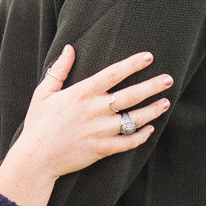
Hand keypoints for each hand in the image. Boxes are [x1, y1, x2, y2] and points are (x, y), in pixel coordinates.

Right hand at [0, 47, 171, 205]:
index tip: (149, 57)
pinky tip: (150, 129)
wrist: (36, 158)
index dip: (132, 64)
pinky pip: (128, 142)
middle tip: (169, 79)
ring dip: (153, 110)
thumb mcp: (43, 92)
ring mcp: (100, 131)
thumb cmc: (38, 123)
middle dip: (153, 85)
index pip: (113, 74)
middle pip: (131, 95)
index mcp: (81, 93)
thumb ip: (59, 69)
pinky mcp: (102, 149)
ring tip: (165, 102)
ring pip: (134, 119)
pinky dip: (141, 135)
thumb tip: (70, 48)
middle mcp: (94, 110)